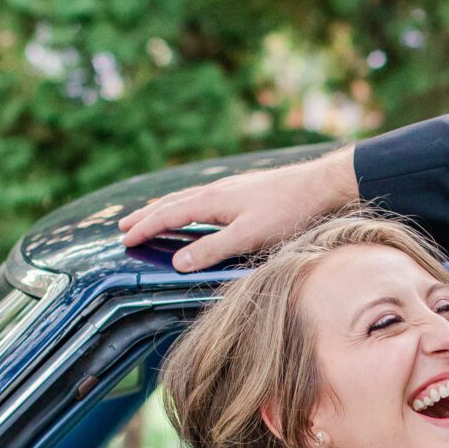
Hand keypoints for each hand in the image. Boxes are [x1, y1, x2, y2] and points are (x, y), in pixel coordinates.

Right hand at [116, 146, 359, 272]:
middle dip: (147, 216)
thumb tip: (177, 262)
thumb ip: (212, 249)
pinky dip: (188, 208)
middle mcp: (218, 190)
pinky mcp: (246, 192)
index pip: (169, 215)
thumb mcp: (248, 236)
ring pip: (189, 200)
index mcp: (213, 200)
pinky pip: (205, 200)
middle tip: (124, 226)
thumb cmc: (289, 211)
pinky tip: (197, 213)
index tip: (124, 239)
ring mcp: (232, 189)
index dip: (145, 228)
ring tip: (151, 218)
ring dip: (166, 210)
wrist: (323, 185)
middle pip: (173, 203)